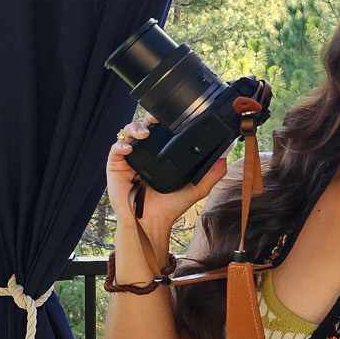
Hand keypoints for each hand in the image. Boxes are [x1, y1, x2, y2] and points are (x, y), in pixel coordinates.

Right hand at [106, 121, 226, 256]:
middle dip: (147, 118)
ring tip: (144, 133)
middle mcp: (145, 153)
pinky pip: (115, 150)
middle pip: (142, 126)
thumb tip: (225, 154)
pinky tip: (129, 149)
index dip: (164, 119)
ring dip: (134, 128)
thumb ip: (212, 172)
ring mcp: (129, 159)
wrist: (152, 222)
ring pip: (127, 133)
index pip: (160, 130)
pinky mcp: (116, 167)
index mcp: (160, 154)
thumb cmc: (170, 206)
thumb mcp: (197, 187)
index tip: (173, 115)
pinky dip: (120, 146)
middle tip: (156, 119)